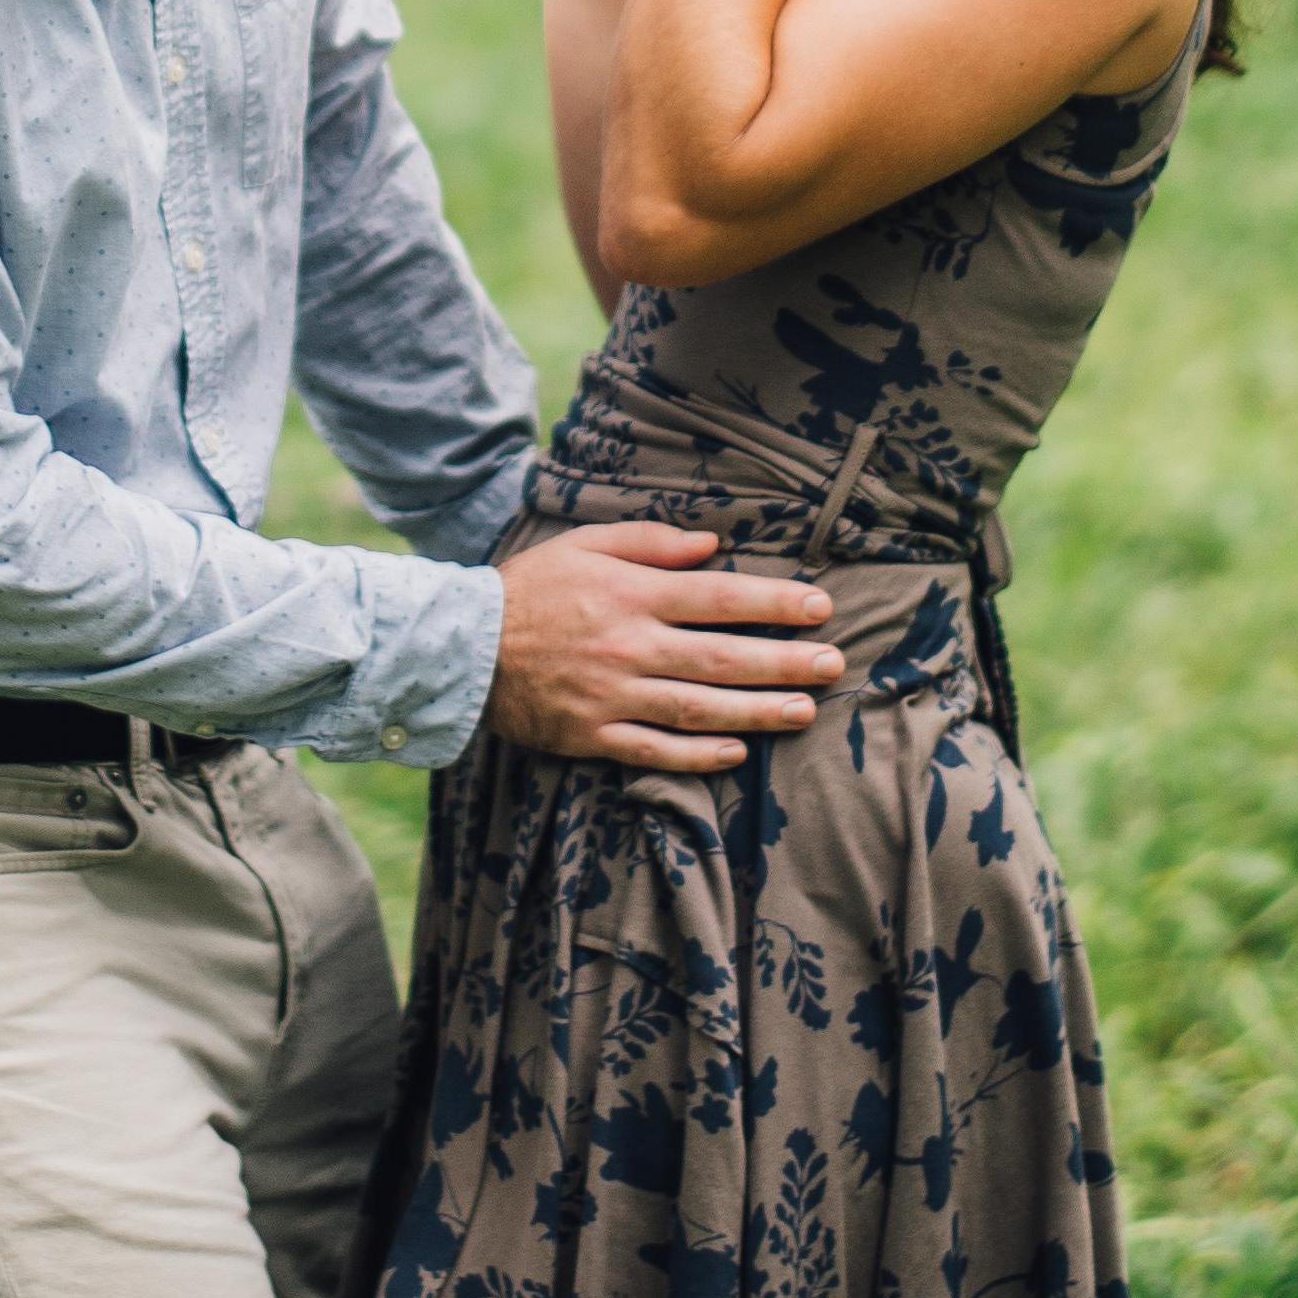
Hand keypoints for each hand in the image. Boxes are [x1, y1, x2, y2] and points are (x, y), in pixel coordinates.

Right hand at [484, 521, 844, 772]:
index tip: (820, 607)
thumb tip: (714, 545)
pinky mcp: (592, 736)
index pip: (718, 598)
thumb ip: (651, 542)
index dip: (773, 603)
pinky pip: (655, 750)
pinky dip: (698, 754)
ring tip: (805, 710)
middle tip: (834, 663)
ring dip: (757, 711)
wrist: (464, 647)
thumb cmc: (532, 587)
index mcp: (631, 595)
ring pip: (698, 709)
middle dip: (784, 661)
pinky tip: (737, 751)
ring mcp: (611, 697)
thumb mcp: (586, 544)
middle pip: (721, 658)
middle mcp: (628, 647)